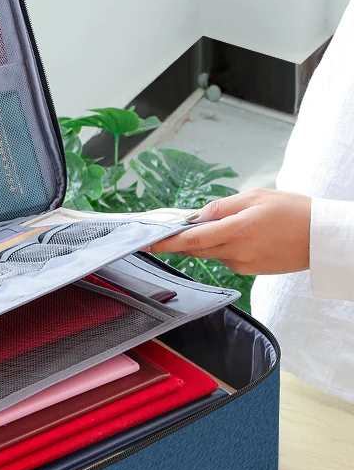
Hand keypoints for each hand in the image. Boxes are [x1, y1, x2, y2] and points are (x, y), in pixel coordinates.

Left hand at [145, 189, 310, 274]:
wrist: (324, 238)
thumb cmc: (294, 211)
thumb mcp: (256, 197)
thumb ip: (221, 207)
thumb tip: (195, 216)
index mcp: (237, 230)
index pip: (191, 240)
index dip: (166, 242)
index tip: (146, 243)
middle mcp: (236, 251)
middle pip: (196, 248)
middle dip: (185, 238)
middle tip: (179, 226)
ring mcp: (242, 265)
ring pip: (211, 252)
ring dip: (210, 240)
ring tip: (236, 224)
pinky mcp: (248, 272)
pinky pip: (226, 258)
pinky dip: (226, 247)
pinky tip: (247, 237)